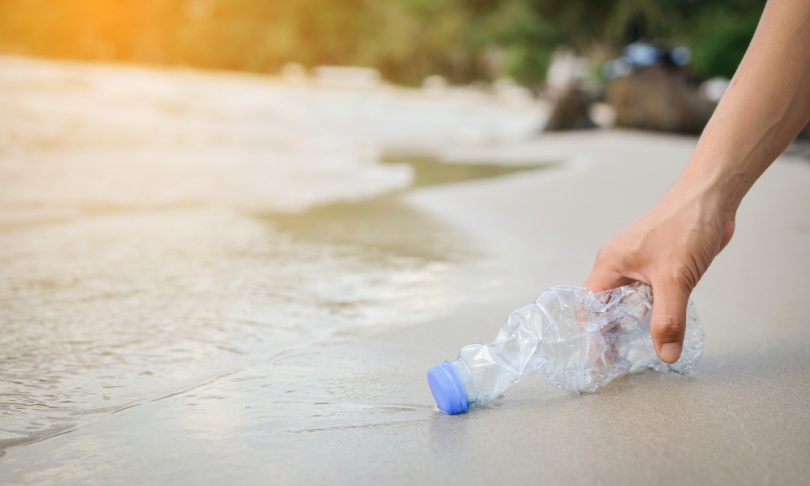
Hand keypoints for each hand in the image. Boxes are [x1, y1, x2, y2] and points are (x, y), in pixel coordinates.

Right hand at [585, 180, 735, 362]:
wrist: (712, 198)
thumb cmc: (685, 226)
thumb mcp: (674, 279)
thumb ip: (668, 320)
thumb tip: (665, 353)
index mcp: (610, 263)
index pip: (589, 305)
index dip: (593, 333)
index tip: (602, 358)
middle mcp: (619, 263)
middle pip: (604, 304)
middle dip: (609, 331)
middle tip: (619, 358)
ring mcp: (638, 263)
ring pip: (627, 300)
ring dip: (631, 321)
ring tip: (636, 347)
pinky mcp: (657, 263)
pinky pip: (646, 293)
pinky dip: (649, 310)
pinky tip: (660, 324)